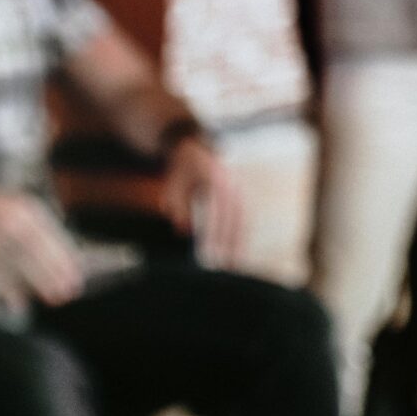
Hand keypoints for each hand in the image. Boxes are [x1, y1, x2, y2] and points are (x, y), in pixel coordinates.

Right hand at [0, 182, 84, 309]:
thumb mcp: (19, 206)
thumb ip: (38, 227)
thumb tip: (64, 255)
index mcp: (27, 207)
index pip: (53, 236)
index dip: (66, 257)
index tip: (78, 275)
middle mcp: (12, 218)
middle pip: (40, 251)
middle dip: (57, 273)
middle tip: (71, 292)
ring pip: (20, 263)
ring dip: (39, 283)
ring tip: (55, 299)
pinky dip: (8, 289)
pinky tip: (20, 304)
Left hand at [159, 135, 244, 267]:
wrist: (195, 146)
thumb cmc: (182, 167)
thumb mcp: (175, 182)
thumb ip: (178, 204)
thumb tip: (184, 230)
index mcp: (218, 181)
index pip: (218, 214)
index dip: (216, 237)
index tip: (212, 256)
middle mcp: (232, 186)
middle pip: (235, 220)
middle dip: (231, 245)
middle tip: (227, 268)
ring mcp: (238, 191)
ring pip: (241, 220)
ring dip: (239, 243)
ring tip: (235, 265)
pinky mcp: (238, 197)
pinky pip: (241, 219)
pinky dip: (240, 236)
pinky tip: (236, 252)